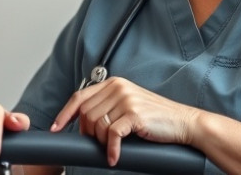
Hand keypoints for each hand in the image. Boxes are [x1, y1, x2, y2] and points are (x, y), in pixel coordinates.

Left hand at [50, 77, 199, 166]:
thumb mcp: (129, 105)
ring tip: (113, 148)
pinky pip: (112, 135)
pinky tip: (115, 158)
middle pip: (86, 114)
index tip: (56, 128)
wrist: (184, 122)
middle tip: (100, 144)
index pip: (80, 97)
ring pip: (97, 125)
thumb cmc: (156, 118)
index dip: (65, 114)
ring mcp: (126, 99)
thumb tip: (84, 123)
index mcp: (114, 83)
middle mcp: (118, 87)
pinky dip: (111, 150)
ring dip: (102, 142)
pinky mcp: (134, 114)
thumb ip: (108, 106)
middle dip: (88, 133)